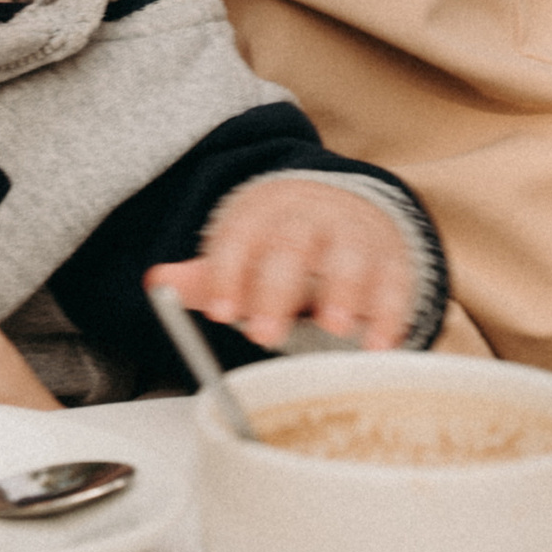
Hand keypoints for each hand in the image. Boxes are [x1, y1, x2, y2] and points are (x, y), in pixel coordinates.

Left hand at [157, 177, 414, 354]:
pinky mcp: (392, 260)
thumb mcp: (242, 250)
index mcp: (262, 212)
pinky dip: (389, 315)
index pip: (239, 236)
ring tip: (334, 327)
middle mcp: (308, 218)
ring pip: (349, 257)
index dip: (228, 273)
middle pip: (290, 246)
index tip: (220, 312)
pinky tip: (378, 345)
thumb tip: (156, 283)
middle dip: (276, 291)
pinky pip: (395, 284)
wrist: (345, 206)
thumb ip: (205, 276)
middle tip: (263, 335)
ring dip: (343, 292)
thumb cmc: (281, 244)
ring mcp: (353, 235)